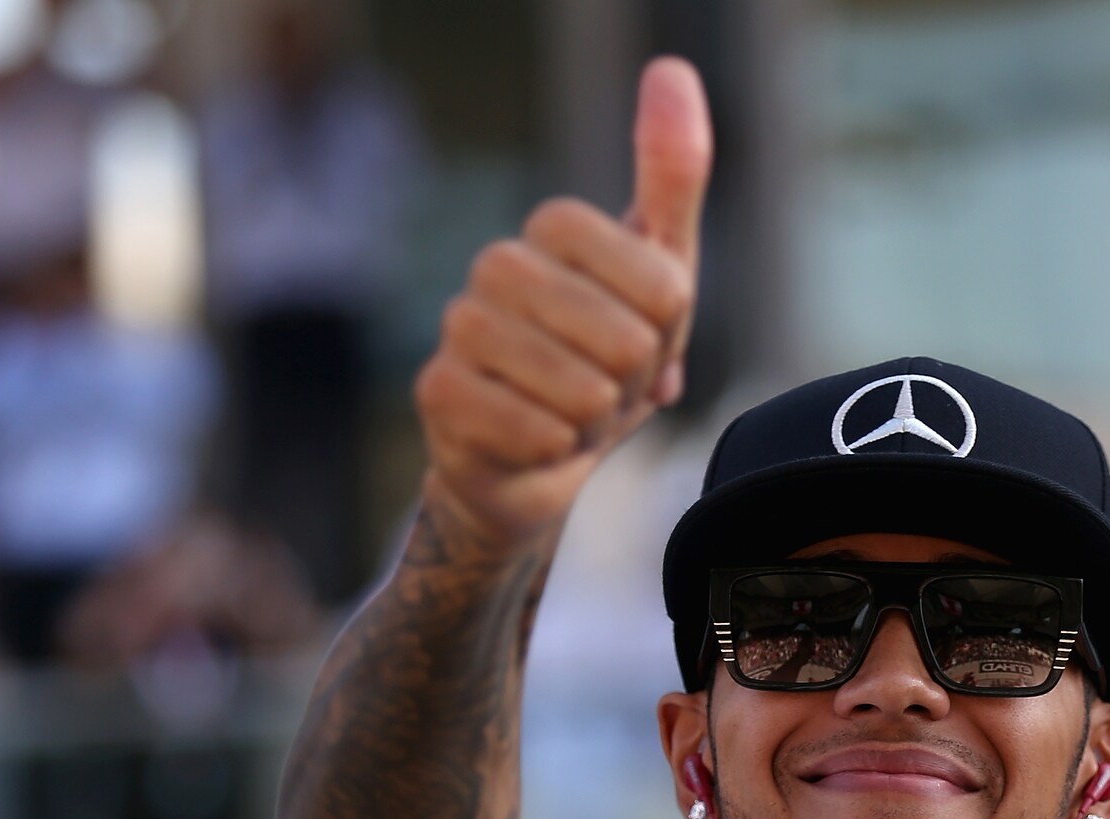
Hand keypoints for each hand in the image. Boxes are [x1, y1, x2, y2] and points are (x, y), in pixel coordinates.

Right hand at [416, 56, 711, 549]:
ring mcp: (459, 327)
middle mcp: (497, 266)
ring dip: (596, 418)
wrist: (544, 460)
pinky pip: (532, 429)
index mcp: (552, 230)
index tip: (647, 333)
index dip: (666, 325)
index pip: (655, 278)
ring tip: (576, 412)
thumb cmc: (607, 361)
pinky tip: (540, 439)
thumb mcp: (661, 275)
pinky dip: (556, 448)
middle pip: (622, 337)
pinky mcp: (437, 393)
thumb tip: (671, 68)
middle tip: (610, 384)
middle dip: (633, 380)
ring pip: (577, 387)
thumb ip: (672, 176)